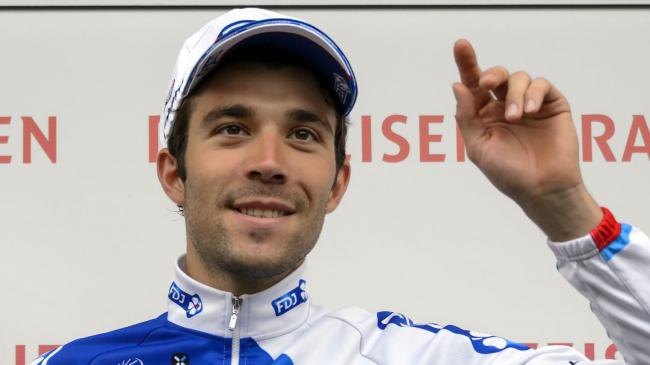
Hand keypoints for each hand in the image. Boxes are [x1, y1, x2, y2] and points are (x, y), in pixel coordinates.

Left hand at [452, 39, 601, 240]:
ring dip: (512, 93)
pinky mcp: (551, 105)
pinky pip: (541, 85)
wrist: (541, 189)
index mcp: (484, 114)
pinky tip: (527, 111)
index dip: (466, 63)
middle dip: (490, 74)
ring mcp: (528, 104)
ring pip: (518, 78)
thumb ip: (466, 116)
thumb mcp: (478, 147)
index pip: (472, 85)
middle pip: (495, 75)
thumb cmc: (508, 173)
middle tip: (484, 85)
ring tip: (514, 117)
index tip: (460, 44)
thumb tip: (457, 85)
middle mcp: (504, 105)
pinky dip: (532, 93)